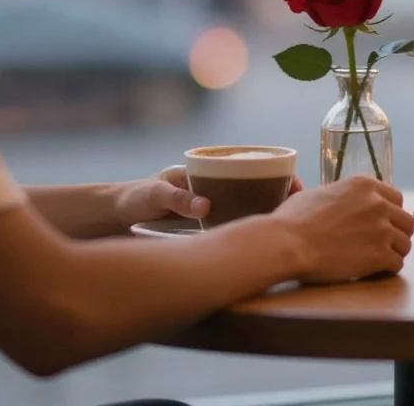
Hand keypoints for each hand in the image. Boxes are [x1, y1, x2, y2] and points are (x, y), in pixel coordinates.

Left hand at [114, 167, 305, 226]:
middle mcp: (215, 187)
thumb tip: (207, 207)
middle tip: (301, 209)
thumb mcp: (153, 196)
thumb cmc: (132, 200)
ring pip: (249, 209)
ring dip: (269, 217)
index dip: (278, 174)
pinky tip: (263, 246)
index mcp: (207, 171)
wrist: (112, 219)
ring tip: (291, 229)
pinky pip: (234, 228)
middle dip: (282, 196)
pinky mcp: (207, 229)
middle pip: (258, 188)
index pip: (251, 166)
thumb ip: (177, 199)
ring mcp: (213, 208)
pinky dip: (250, 233)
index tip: (295, 185)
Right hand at [271, 176, 413, 282]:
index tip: (380, 225)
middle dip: (396, 234)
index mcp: (364, 185)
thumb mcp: (317, 193)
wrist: (288, 243)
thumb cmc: (293, 219)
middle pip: (405, 221)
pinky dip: (388, 270)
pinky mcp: (380, 254)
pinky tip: (374, 271)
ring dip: (394, 253)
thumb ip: (336, 194)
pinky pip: (397, 264)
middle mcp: (378, 204)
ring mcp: (382, 229)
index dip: (389, 214)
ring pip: (405, 243)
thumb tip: (328, 196)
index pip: (396, 199)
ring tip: (378, 261)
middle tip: (382, 245)